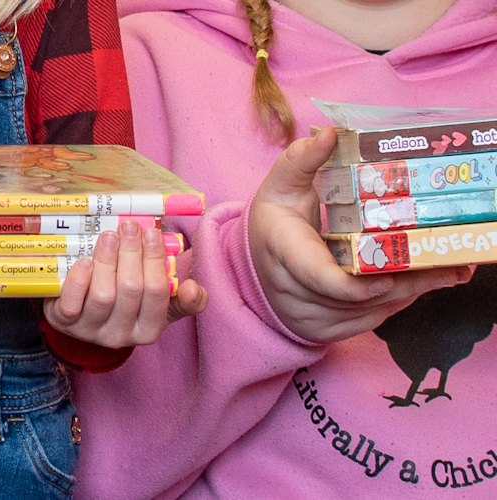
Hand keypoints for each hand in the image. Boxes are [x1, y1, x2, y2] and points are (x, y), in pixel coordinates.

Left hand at [44, 220, 207, 347]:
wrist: (80, 317)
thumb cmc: (124, 302)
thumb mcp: (157, 303)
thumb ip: (181, 296)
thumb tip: (192, 288)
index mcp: (149, 329)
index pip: (158, 292)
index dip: (155, 260)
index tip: (152, 232)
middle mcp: (121, 335)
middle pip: (131, 289)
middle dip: (132, 253)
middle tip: (129, 227)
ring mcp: (90, 331)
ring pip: (104, 296)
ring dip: (107, 260)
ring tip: (108, 237)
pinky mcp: (64, 324)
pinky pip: (72, 304)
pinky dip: (79, 280)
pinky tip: (84, 261)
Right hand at [250, 128, 471, 342]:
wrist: (254, 267)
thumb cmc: (273, 224)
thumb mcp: (279, 187)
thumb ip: (301, 160)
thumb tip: (329, 135)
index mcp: (284, 253)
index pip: (318, 277)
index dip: (353, 284)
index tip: (387, 278)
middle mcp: (293, 292)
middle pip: (358, 297)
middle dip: (407, 282)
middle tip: (453, 267)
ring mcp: (309, 316)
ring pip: (369, 312)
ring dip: (411, 293)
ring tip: (450, 273)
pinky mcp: (325, 330)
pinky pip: (369, 321)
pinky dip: (398, 303)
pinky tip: (423, 284)